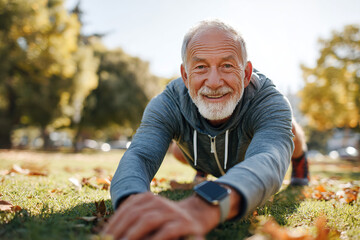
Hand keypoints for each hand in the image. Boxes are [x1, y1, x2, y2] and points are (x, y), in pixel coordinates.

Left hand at [102, 192, 219, 239]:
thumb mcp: (149, 216)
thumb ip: (133, 222)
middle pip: (134, 214)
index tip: (103, 235)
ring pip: (148, 220)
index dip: (113, 223)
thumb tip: (109, 235)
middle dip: (119, 230)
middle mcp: (159, 202)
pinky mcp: (183, 223)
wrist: (197, 215)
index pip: (127, 208)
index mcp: (147, 198)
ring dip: (132, 234)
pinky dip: (155, 239)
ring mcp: (171, 212)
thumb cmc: (166, 221)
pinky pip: (166, 231)